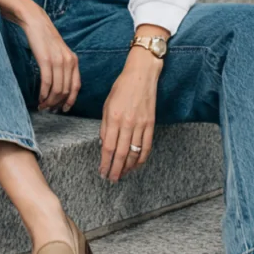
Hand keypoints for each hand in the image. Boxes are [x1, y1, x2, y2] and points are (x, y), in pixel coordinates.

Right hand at [19, 3, 80, 113]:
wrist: (36, 23)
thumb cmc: (46, 39)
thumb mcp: (60, 53)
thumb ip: (63, 67)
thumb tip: (60, 87)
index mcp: (74, 61)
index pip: (76, 87)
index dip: (70, 100)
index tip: (64, 109)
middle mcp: (69, 62)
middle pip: (65, 91)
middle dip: (56, 103)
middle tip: (48, 109)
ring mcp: (58, 61)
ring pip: (56, 89)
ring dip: (49, 100)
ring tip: (42, 105)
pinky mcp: (46, 60)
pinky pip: (47, 82)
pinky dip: (43, 93)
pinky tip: (39, 97)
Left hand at [99, 46, 159, 181]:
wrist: (142, 74)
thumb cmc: (122, 87)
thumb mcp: (107, 104)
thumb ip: (105, 125)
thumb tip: (105, 144)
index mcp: (113, 117)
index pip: (108, 147)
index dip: (105, 162)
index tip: (102, 171)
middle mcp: (127, 123)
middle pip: (121, 153)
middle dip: (115, 169)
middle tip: (111, 179)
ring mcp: (141, 124)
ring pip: (134, 153)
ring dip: (128, 167)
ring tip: (122, 175)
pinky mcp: (151, 123)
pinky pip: (147, 146)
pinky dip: (142, 158)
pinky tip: (136, 165)